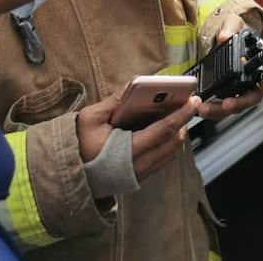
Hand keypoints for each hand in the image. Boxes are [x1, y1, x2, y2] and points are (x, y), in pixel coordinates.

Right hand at [77, 91, 199, 182]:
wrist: (68, 175)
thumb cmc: (78, 145)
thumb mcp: (91, 118)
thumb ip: (114, 101)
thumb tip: (134, 84)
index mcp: (128, 151)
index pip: (163, 131)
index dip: (181, 114)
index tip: (194, 101)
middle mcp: (139, 166)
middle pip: (173, 143)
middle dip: (183, 122)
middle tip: (186, 105)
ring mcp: (140, 174)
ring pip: (170, 153)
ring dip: (177, 134)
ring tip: (176, 115)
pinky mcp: (139, 177)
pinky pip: (162, 160)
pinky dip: (168, 144)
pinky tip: (163, 130)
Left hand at [196, 14, 262, 119]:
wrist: (221, 39)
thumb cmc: (233, 32)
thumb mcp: (233, 23)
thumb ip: (230, 27)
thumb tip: (224, 36)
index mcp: (259, 62)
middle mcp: (252, 80)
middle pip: (252, 96)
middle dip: (240, 102)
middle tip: (227, 104)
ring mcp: (238, 90)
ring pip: (236, 105)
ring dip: (221, 110)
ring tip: (205, 109)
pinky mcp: (224, 96)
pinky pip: (221, 107)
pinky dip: (212, 110)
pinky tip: (201, 108)